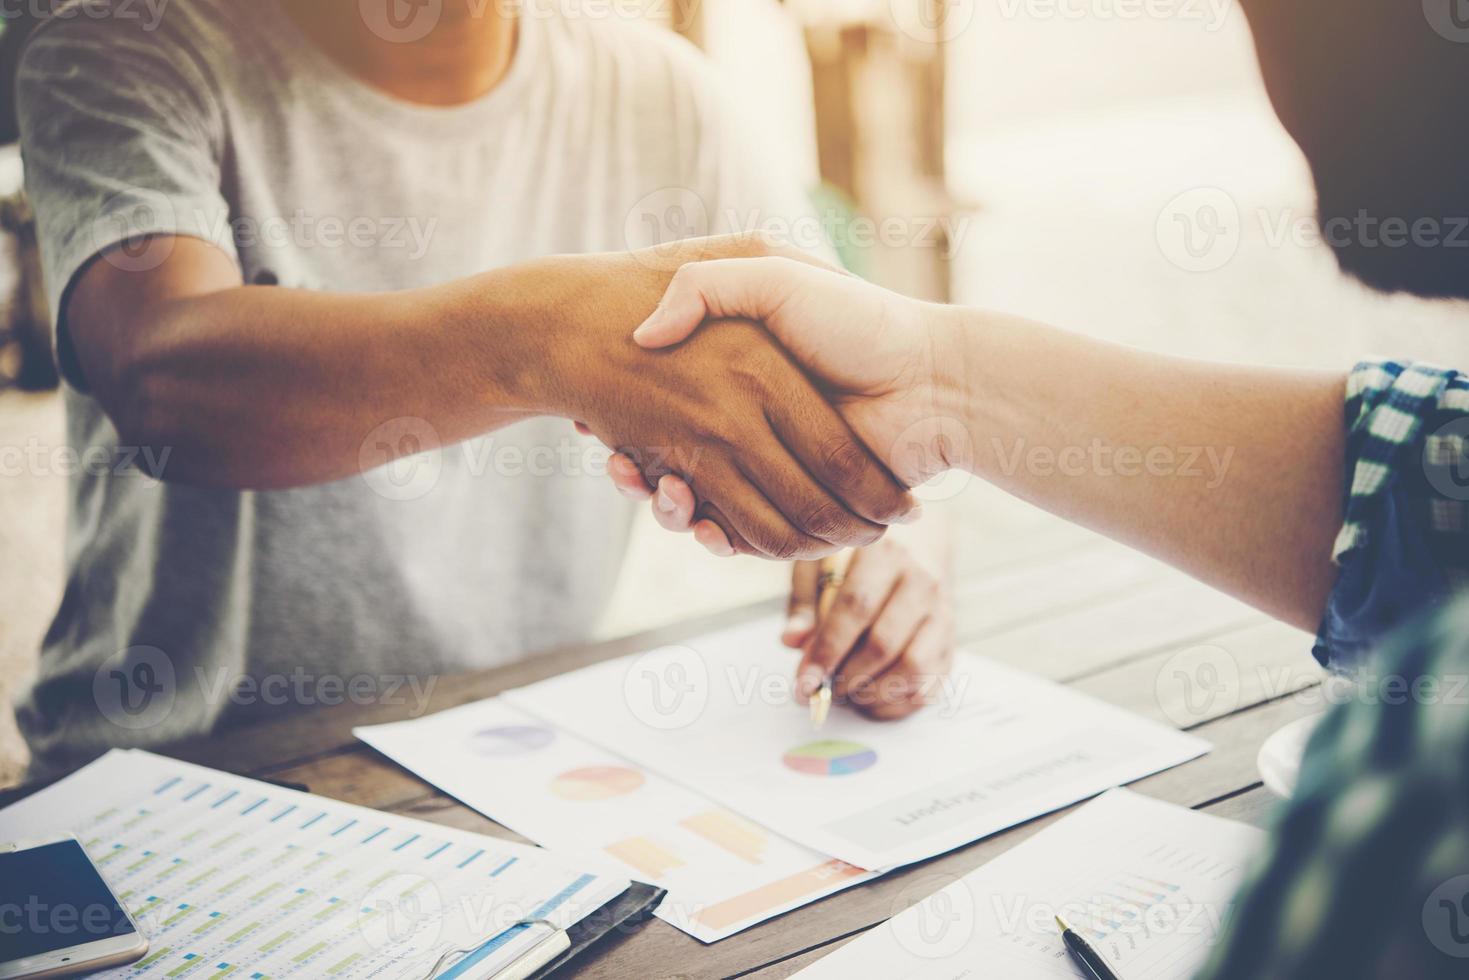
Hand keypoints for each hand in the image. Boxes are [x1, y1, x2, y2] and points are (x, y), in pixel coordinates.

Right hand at [539, 240, 916, 559]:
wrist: (931, 377)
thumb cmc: (856, 320)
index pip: (669, 414)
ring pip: (701, 507)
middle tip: (620, 467)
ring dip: (673, 510)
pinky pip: (745, 535)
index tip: (593, 421)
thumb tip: (648, 332)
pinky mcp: (800, 511)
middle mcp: (754, 430)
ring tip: (661, 491)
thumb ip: (708, 287)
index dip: (631, 424)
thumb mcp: (772, 276)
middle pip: (678, 464)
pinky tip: (703, 525)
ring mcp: (775, 472)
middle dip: (644, 474)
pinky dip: (719, 538)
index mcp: (745, 384)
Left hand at [787, 537, 954, 719]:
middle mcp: (921, 582)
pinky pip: (927, 686)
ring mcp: (942, 614)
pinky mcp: (950, 643)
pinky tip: (869, 698)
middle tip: (823, 690)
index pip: (855, 607)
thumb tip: (792, 640)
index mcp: (885, 554)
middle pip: (883, 643)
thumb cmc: (854, 563)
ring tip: (846, 691)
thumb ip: (803, 604)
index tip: (804, 683)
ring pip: (911, 668)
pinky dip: (894, 703)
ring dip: (872, 691)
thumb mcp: (819, 567)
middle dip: (846, 677)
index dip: (827, 650)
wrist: (914, 550)